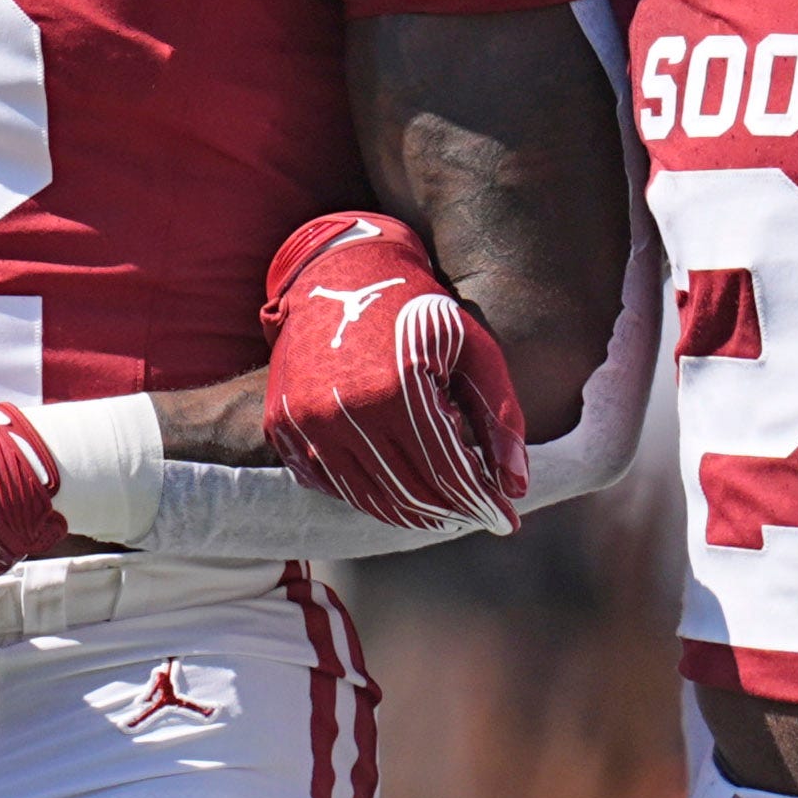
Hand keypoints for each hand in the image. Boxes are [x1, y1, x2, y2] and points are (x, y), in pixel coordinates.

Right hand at [262, 211, 525, 535]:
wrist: (340, 277)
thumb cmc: (419, 315)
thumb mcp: (475, 352)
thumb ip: (501, 418)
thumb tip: (515, 489)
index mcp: (397, 387)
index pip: (448, 474)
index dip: (483, 503)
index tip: (507, 520)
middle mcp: (344, 409)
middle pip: (409, 494)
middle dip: (452, 513)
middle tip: (477, 515)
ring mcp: (305, 420)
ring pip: (367, 498)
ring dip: (412, 513)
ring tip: (443, 509)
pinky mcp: (282, 426)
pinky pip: (328, 484)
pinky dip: (366, 493)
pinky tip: (394, 483)